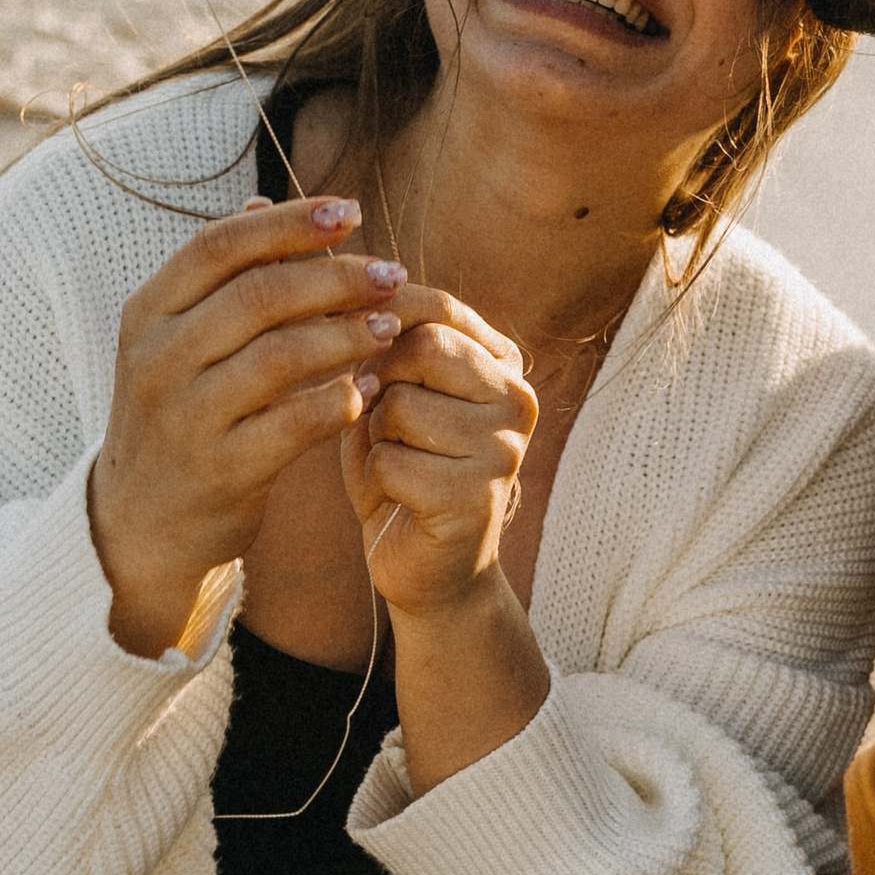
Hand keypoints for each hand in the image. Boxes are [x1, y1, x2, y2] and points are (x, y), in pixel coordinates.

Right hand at [89, 196, 403, 654]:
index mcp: (148, 313)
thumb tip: (262, 199)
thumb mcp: (177, 342)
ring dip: (346, 335)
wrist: (141, 525)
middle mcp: (158, 359)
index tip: (353, 210)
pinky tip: (369, 388)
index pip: (220, 245)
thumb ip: (218, 277)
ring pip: (281, 356)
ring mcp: (186, 416)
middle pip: (258, 295)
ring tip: (389, 324)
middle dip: (335, 277)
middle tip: (391, 273)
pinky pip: (294, 424)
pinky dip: (338, 401)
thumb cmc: (178, 415)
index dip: (290, 223)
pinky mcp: (220, 470)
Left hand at [341, 293, 538, 618]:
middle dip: (379, 383)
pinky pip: (394, 462)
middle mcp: (517, 398)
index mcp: (504, 363)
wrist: (428, 570)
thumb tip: (359, 305)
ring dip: (377, 438)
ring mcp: (504, 448)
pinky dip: (378, 480)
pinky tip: (401, 500)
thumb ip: (386, 347)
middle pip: (421, 347)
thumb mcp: (393, 394)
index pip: (438, 306)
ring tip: (399, 465)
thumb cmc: (404, 470)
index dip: (378, 319)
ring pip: (400, 405)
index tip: (356, 353)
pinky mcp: (478, 497)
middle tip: (383, 422)